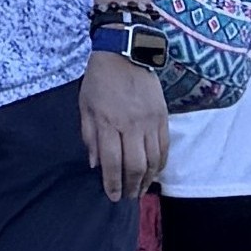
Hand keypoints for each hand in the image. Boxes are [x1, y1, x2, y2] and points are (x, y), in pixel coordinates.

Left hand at [74, 52, 165, 202]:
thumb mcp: (85, 105)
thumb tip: (94, 164)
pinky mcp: (163, 117)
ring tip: (141, 190)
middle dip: (132, 186)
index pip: (111, 161)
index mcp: (107, 122)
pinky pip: (165, 147)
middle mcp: (130, 125)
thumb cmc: (99, 80)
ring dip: (148, 179)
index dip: (112, 183)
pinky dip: (161, 164)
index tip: (113, 196)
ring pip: (153, 160)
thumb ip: (89, 136)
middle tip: (128, 197)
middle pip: (135, 165)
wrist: (125, 53)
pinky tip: (155, 173)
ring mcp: (150, 121)